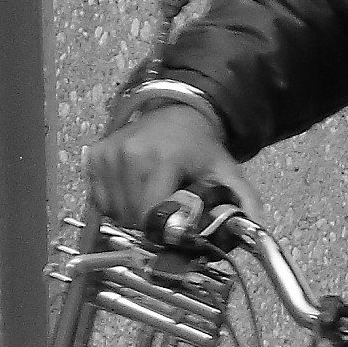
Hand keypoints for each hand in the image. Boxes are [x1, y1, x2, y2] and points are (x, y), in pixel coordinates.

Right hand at [85, 104, 255, 228]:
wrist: (178, 114)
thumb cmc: (200, 147)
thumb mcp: (227, 173)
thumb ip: (243, 203)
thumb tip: (252, 233)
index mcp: (161, 159)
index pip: (151, 215)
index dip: (164, 230)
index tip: (177, 227)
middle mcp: (129, 154)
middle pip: (133, 218)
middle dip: (151, 224)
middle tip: (167, 211)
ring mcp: (108, 154)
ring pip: (115, 213)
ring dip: (132, 215)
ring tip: (152, 197)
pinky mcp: (95, 156)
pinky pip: (100, 200)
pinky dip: (116, 204)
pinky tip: (134, 190)